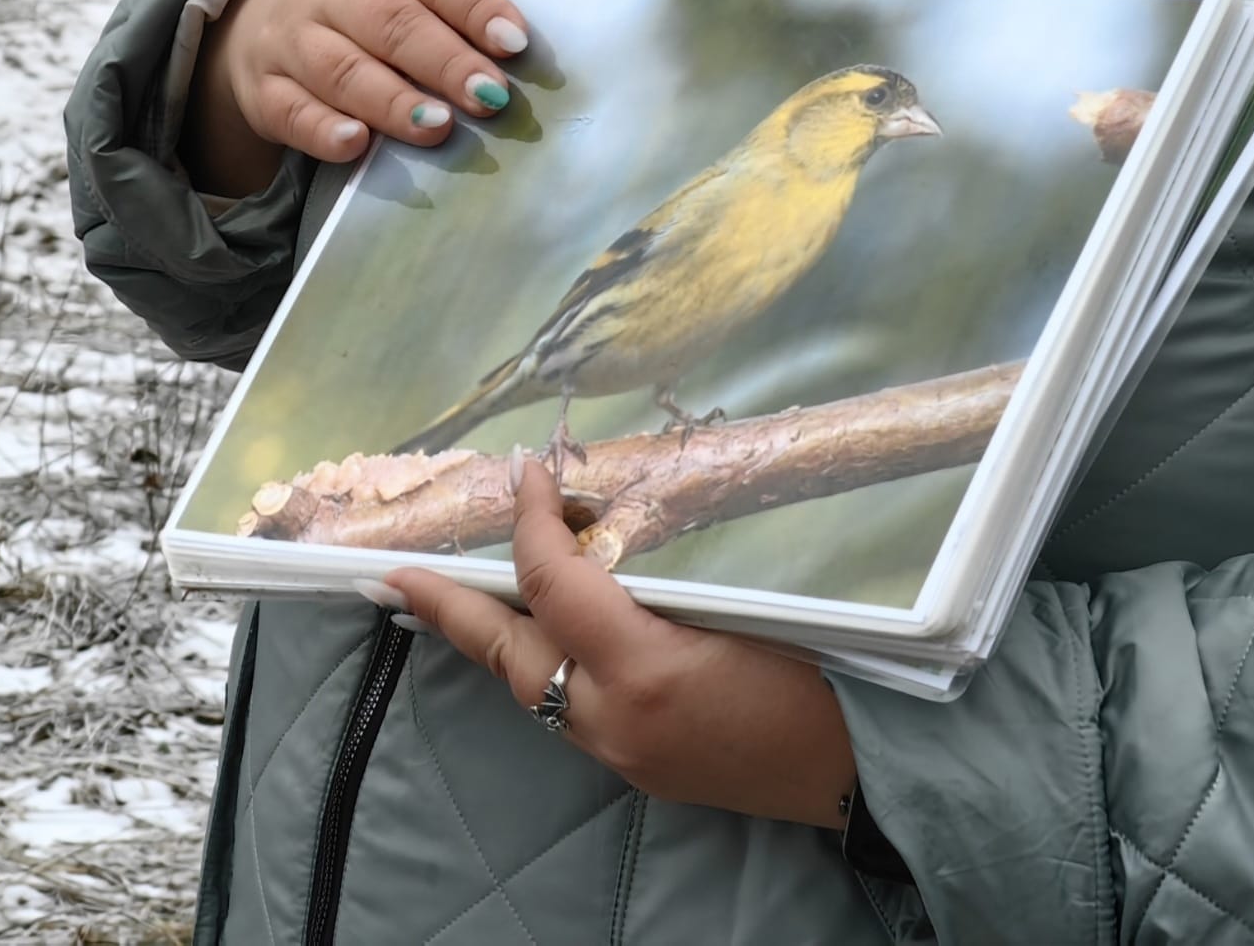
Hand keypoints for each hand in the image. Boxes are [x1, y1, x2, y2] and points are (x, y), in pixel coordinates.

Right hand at [181, 0, 564, 196]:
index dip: (476, 4)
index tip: (517, 42)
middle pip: (390, 22)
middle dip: (444, 62)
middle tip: (492, 98)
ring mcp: (292, 35)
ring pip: (342, 69)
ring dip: (392, 101)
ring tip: (439, 127)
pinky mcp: (266, 87)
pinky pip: (292, 110)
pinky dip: (322, 130)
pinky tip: (357, 145)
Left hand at [383, 450, 856, 828]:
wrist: (857, 778)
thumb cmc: (823, 684)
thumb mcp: (746, 612)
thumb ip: (665, 584)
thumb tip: (604, 545)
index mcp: (644, 669)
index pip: (555, 582)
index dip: (530, 522)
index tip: (525, 475)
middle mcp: (614, 719)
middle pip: (509, 652)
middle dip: (450, 609)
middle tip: (396, 577)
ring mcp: (619, 752)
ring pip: (530, 686)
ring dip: (494, 638)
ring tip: (455, 600)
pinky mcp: (634, 768)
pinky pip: (565, 710)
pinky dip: (542, 666)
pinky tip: (541, 643)